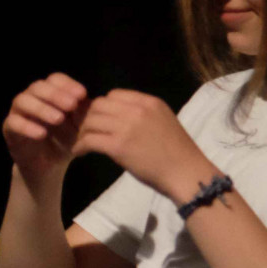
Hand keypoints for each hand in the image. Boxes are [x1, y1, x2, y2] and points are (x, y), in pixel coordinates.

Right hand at [3, 73, 91, 190]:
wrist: (49, 167)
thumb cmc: (64, 142)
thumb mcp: (79, 127)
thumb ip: (84, 113)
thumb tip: (95, 100)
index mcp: (49, 94)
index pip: (55, 80)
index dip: (67, 85)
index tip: (82, 94)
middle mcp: (31, 98)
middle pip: (38, 87)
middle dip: (55, 94)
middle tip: (71, 105)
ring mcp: (18, 112)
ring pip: (22, 100)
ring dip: (41, 108)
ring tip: (58, 119)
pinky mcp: (9, 129)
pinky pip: (14, 123)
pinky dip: (27, 126)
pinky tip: (42, 134)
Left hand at [69, 88, 213, 203]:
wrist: (186, 173)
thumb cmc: (177, 152)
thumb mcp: (163, 121)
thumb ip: (143, 114)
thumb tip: (118, 116)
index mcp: (149, 102)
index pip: (114, 94)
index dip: (104, 106)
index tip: (100, 119)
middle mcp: (137, 110)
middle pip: (99, 104)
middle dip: (89, 117)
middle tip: (86, 130)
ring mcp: (127, 127)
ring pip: (91, 120)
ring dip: (82, 131)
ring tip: (82, 142)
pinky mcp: (118, 146)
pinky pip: (89, 139)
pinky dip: (81, 146)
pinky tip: (80, 153)